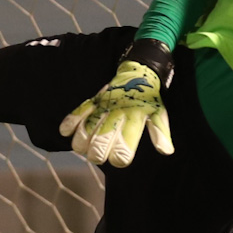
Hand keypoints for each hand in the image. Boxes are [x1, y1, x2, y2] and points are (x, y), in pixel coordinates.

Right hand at [58, 60, 172, 167]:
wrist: (139, 72)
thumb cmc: (149, 99)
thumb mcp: (159, 114)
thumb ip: (160, 133)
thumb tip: (167, 151)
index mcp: (136, 118)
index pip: (126, 142)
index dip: (121, 156)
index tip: (119, 160)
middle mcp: (118, 112)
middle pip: (103, 136)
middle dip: (98, 151)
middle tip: (98, 157)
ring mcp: (105, 105)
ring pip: (89, 125)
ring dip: (82, 140)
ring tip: (82, 149)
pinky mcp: (95, 100)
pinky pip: (80, 110)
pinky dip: (70, 121)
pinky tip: (64, 132)